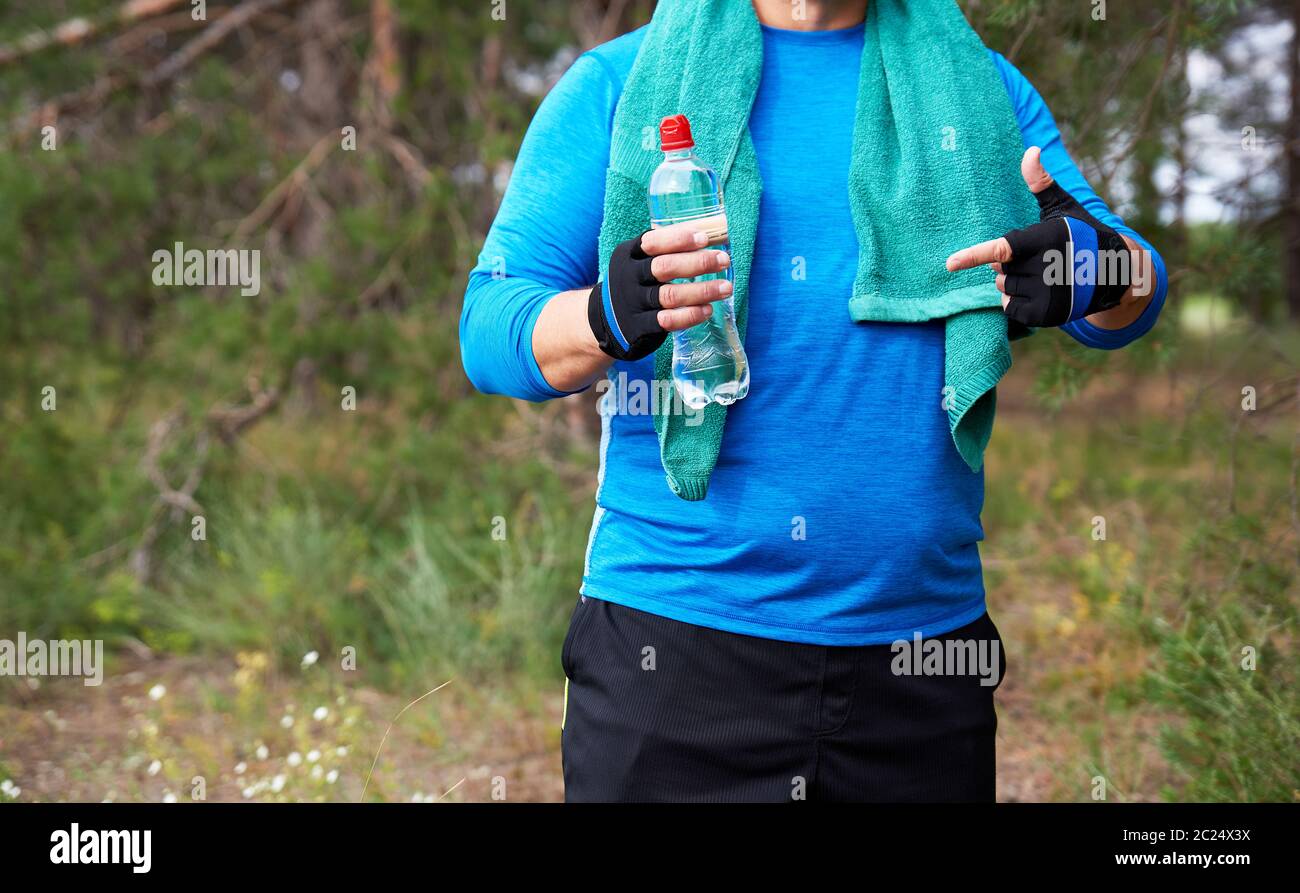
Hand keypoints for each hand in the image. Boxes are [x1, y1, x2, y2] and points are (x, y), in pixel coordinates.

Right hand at [588, 223, 731, 360]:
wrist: (604, 321)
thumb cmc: (634, 283)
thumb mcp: (638, 262)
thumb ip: (666, 250)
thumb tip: (710, 235)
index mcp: (629, 255)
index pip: (652, 242)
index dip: (679, 239)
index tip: (704, 239)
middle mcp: (629, 277)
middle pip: (664, 267)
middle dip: (697, 263)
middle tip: (724, 260)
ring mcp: (633, 303)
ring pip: (669, 296)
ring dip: (702, 291)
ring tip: (726, 288)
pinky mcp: (639, 327)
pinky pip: (667, 321)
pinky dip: (690, 316)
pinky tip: (707, 310)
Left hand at [945, 147, 1132, 327]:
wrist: (1115, 273)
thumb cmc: (1082, 235)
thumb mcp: (1063, 207)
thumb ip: (1040, 183)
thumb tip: (1031, 150)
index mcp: (1046, 240)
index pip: (1003, 249)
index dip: (975, 255)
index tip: (950, 264)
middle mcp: (1047, 268)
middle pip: (999, 269)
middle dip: (1008, 264)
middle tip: (1036, 258)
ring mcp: (1047, 294)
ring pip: (1003, 288)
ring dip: (1013, 282)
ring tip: (1042, 275)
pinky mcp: (1046, 315)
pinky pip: (1010, 309)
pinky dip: (1017, 302)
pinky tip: (1039, 292)